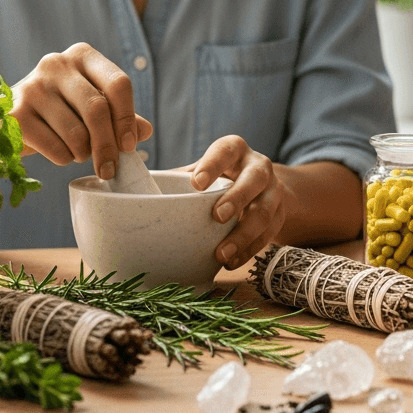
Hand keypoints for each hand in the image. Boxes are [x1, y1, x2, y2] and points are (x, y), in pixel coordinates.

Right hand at [10, 42, 152, 179]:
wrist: (9, 121)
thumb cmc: (60, 111)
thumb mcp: (93, 106)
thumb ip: (121, 116)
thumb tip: (145, 131)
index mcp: (83, 55)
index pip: (118, 83)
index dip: (127, 118)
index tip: (130, 145)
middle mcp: (56, 64)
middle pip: (97, 109)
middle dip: (108, 145)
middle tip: (110, 168)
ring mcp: (32, 87)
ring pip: (76, 132)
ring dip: (84, 152)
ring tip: (79, 152)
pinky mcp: (14, 114)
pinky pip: (54, 147)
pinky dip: (64, 158)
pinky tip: (59, 152)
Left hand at [188, 136, 289, 269]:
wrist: (263, 186)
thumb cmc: (220, 178)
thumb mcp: (203, 170)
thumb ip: (178, 179)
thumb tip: (133, 192)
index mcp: (235, 150)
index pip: (226, 150)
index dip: (213, 165)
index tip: (196, 184)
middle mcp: (259, 166)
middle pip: (255, 178)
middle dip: (237, 197)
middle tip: (216, 216)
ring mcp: (273, 191)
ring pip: (265, 211)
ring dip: (244, 234)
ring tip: (222, 254)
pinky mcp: (280, 214)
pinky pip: (269, 234)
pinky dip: (250, 250)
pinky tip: (232, 261)